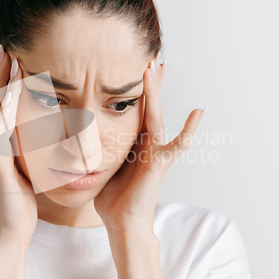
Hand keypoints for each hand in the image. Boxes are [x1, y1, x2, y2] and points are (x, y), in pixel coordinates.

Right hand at [0, 45, 36, 249]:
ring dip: (2, 84)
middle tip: (6, 49)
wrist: (9, 235)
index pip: (3, 110)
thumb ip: (28, 158)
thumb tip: (40, 145)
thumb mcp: (26, 176)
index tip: (14, 63)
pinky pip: (0, 129)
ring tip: (9, 58)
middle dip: (0, 76)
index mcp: (1, 149)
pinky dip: (6, 107)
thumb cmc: (20, 208)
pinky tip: (12, 90)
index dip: (6, 86)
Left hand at [94, 55, 205, 232]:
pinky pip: (176, 145)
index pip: (135, 109)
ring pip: (157, 116)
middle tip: (150, 56)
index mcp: (133, 141)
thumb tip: (80, 136)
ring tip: (158, 68)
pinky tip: (198, 113)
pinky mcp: (160, 163)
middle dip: (149, 82)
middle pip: (148, 106)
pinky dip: (188, 130)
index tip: (134, 67)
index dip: (135, 89)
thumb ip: (100, 149)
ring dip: (157, 92)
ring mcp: (155, 151)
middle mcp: (147, 143)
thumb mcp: (102, 165)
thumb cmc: (113, 197)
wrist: (123, 221)